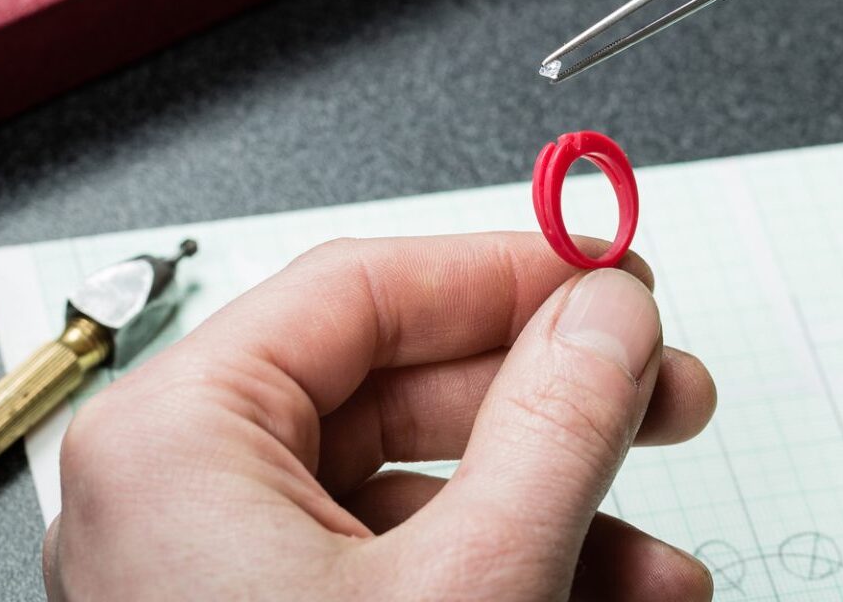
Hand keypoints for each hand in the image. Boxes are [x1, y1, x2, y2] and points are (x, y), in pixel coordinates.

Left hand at [44, 233, 717, 600]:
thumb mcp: (475, 585)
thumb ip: (555, 426)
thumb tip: (607, 317)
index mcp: (177, 439)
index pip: (362, 289)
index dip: (507, 274)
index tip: (612, 277)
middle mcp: (181, 495)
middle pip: (400, 388)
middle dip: (557, 405)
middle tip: (665, 391)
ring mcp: (221, 577)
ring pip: (418, 493)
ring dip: (560, 511)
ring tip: (664, 554)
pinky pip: (403, 573)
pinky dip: (512, 577)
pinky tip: (613, 599)